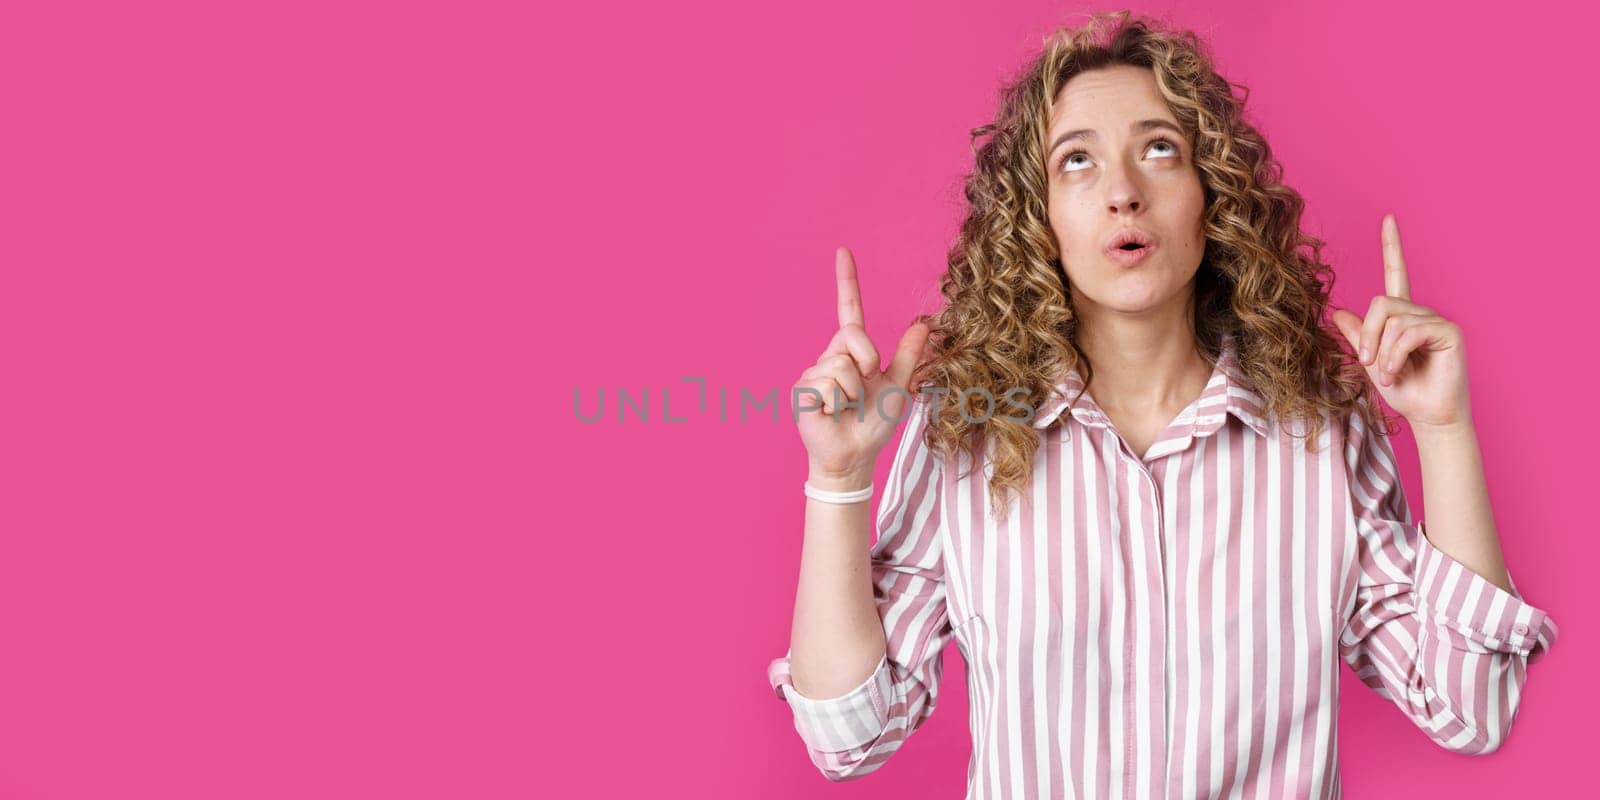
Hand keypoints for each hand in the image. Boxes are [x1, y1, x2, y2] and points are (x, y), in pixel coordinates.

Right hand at [793, 246, 931, 483]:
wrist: (855, 455)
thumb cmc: (873, 423)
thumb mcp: (899, 387)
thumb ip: (909, 357)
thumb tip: (923, 325)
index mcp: (852, 352)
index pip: (848, 309)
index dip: (846, 281)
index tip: (843, 251)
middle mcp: (830, 356)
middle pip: (852, 335)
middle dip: (868, 362)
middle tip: (866, 387)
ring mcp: (813, 372)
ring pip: (841, 364)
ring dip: (854, 390)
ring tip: (849, 407)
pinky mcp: (802, 390)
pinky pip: (828, 383)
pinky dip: (839, 402)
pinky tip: (833, 414)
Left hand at [1331, 214, 1471, 429]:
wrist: (1428, 416)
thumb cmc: (1404, 392)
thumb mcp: (1370, 363)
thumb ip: (1358, 337)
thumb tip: (1339, 312)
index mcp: (1402, 316)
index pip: (1396, 274)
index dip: (1392, 247)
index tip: (1388, 218)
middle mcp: (1420, 312)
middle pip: (1381, 303)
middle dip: (1367, 336)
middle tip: (1367, 363)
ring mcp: (1436, 320)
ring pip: (1392, 320)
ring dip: (1381, 352)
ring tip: (1387, 374)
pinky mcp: (1449, 332)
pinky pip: (1408, 332)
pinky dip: (1394, 355)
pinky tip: (1396, 372)